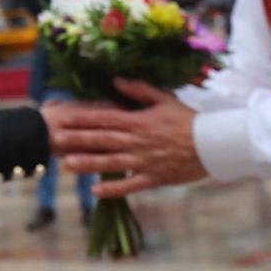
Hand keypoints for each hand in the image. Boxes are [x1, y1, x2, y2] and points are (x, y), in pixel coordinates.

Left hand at [45, 79, 205, 197]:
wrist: (214, 144)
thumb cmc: (188, 120)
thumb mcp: (165, 99)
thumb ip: (139, 90)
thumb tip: (115, 80)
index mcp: (139, 121)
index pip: (105, 118)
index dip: (83, 118)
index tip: (64, 118)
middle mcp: (138, 141)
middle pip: (103, 139)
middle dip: (78, 139)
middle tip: (56, 140)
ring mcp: (144, 161)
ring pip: (111, 163)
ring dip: (88, 164)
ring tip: (67, 165)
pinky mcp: (153, 178)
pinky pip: (130, 185)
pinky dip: (113, 189)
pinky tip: (95, 191)